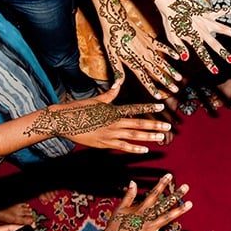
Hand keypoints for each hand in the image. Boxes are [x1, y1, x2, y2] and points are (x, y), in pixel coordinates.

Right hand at [25, 80, 173, 153]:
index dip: (149, 107)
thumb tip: (120, 81)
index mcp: (113, 110)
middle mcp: (114, 121)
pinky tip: (145, 149)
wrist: (63, 121)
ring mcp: (110, 133)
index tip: (161, 106)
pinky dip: (134, 148)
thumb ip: (111, 93)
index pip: (135, 108)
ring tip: (161, 137)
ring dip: (148, 136)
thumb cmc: (79, 109)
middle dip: (154, 125)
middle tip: (168, 127)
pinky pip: (123, 146)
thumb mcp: (97, 99)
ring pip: (133, 135)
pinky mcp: (104, 143)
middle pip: (138, 123)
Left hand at [96, 0, 182, 98]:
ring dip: (171, 70)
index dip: (151, 88)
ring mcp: (148, 47)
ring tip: (179, 78)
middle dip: (166, 82)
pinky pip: (162, 47)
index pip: (144, 78)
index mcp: (133, 62)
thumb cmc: (112, 38)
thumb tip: (117, 86)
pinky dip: (170, 52)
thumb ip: (118, 72)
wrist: (116, 20)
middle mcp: (143, 57)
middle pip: (156, 72)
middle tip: (175, 90)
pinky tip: (177, 57)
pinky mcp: (150, 39)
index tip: (158, 96)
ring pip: (162, 62)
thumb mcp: (112, 56)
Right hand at [99, 173, 191, 230]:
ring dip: (180, 211)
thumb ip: (129, 195)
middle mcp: (148, 217)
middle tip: (186, 187)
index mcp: (141, 208)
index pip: (154, 193)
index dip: (162, 184)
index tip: (169, 175)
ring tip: (190, 204)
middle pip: (164, 204)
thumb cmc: (115, 225)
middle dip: (176, 195)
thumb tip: (133, 182)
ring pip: (167, 218)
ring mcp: (150, 228)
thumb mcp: (121, 208)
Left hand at [150, 0, 230, 74]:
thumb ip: (179, 47)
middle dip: (223, 52)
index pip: (202, 53)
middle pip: (214, 43)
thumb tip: (185, 59)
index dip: (209, 63)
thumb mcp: (171, 37)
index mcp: (192, 37)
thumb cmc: (170, 21)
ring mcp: (205, 20)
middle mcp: (201, 29)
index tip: (216, 72)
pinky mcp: (207, 12)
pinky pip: (221, 11)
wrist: (169, 2)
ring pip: (222, 28)